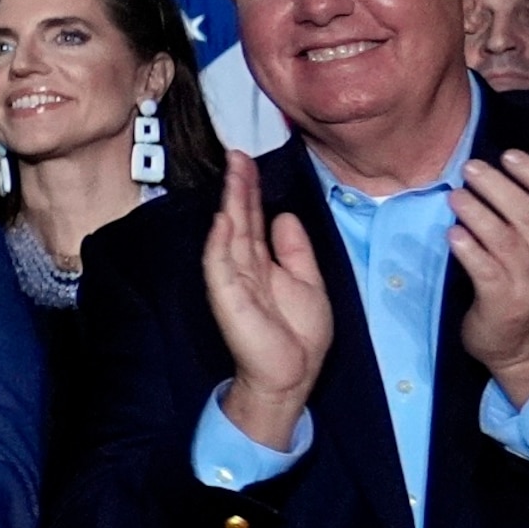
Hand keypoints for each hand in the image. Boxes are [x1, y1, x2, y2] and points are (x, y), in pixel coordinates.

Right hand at [202, 151, 331, 451]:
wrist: (292, 374)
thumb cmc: (299, 334)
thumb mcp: (308, 280)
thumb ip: (294, 249)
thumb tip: (282, 216)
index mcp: (262, 261)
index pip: (254, 218)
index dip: (251, 189)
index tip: (248, 160)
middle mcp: (244, 266)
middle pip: (240, 218)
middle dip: (239, 186)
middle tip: (237, 153)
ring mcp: (233, 280)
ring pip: (230, 234)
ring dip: (230, 203)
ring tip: (234, 173)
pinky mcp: (228, 298)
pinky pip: (221, 265)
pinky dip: (220, 242)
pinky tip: (224, 218)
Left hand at [451, 151, 528, 406]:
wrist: (524, 344)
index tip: (509, 155)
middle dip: (500, 187)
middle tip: (471, 168)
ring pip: (507, 240)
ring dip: (479, 214)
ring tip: (456, 196)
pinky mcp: (504, 302)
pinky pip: (487, 271)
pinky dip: (470, 250)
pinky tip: (453, 234)